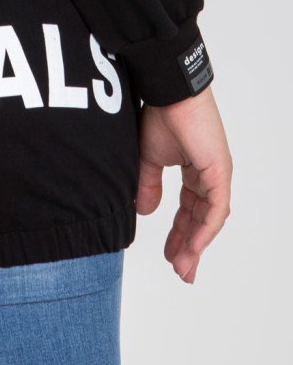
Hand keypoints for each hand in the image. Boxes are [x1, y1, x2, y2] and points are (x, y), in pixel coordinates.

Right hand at [135, 83, 231, 282]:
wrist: (168, 92)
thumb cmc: (159, 114)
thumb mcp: (149, 158)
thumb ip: (149, 185)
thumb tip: (145, 211)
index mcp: (195, 171)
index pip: (189, 210)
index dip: (179, 234)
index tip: (171, 256)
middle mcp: (209, 176)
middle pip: (201, 219)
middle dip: (189, 247)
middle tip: (181, 272)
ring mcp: (217, 175)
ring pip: (209, 219)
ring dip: (196, 245)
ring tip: (184, 267)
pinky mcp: (219, 172)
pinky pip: (215, 209)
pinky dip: (204, 230)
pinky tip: (193, 247)